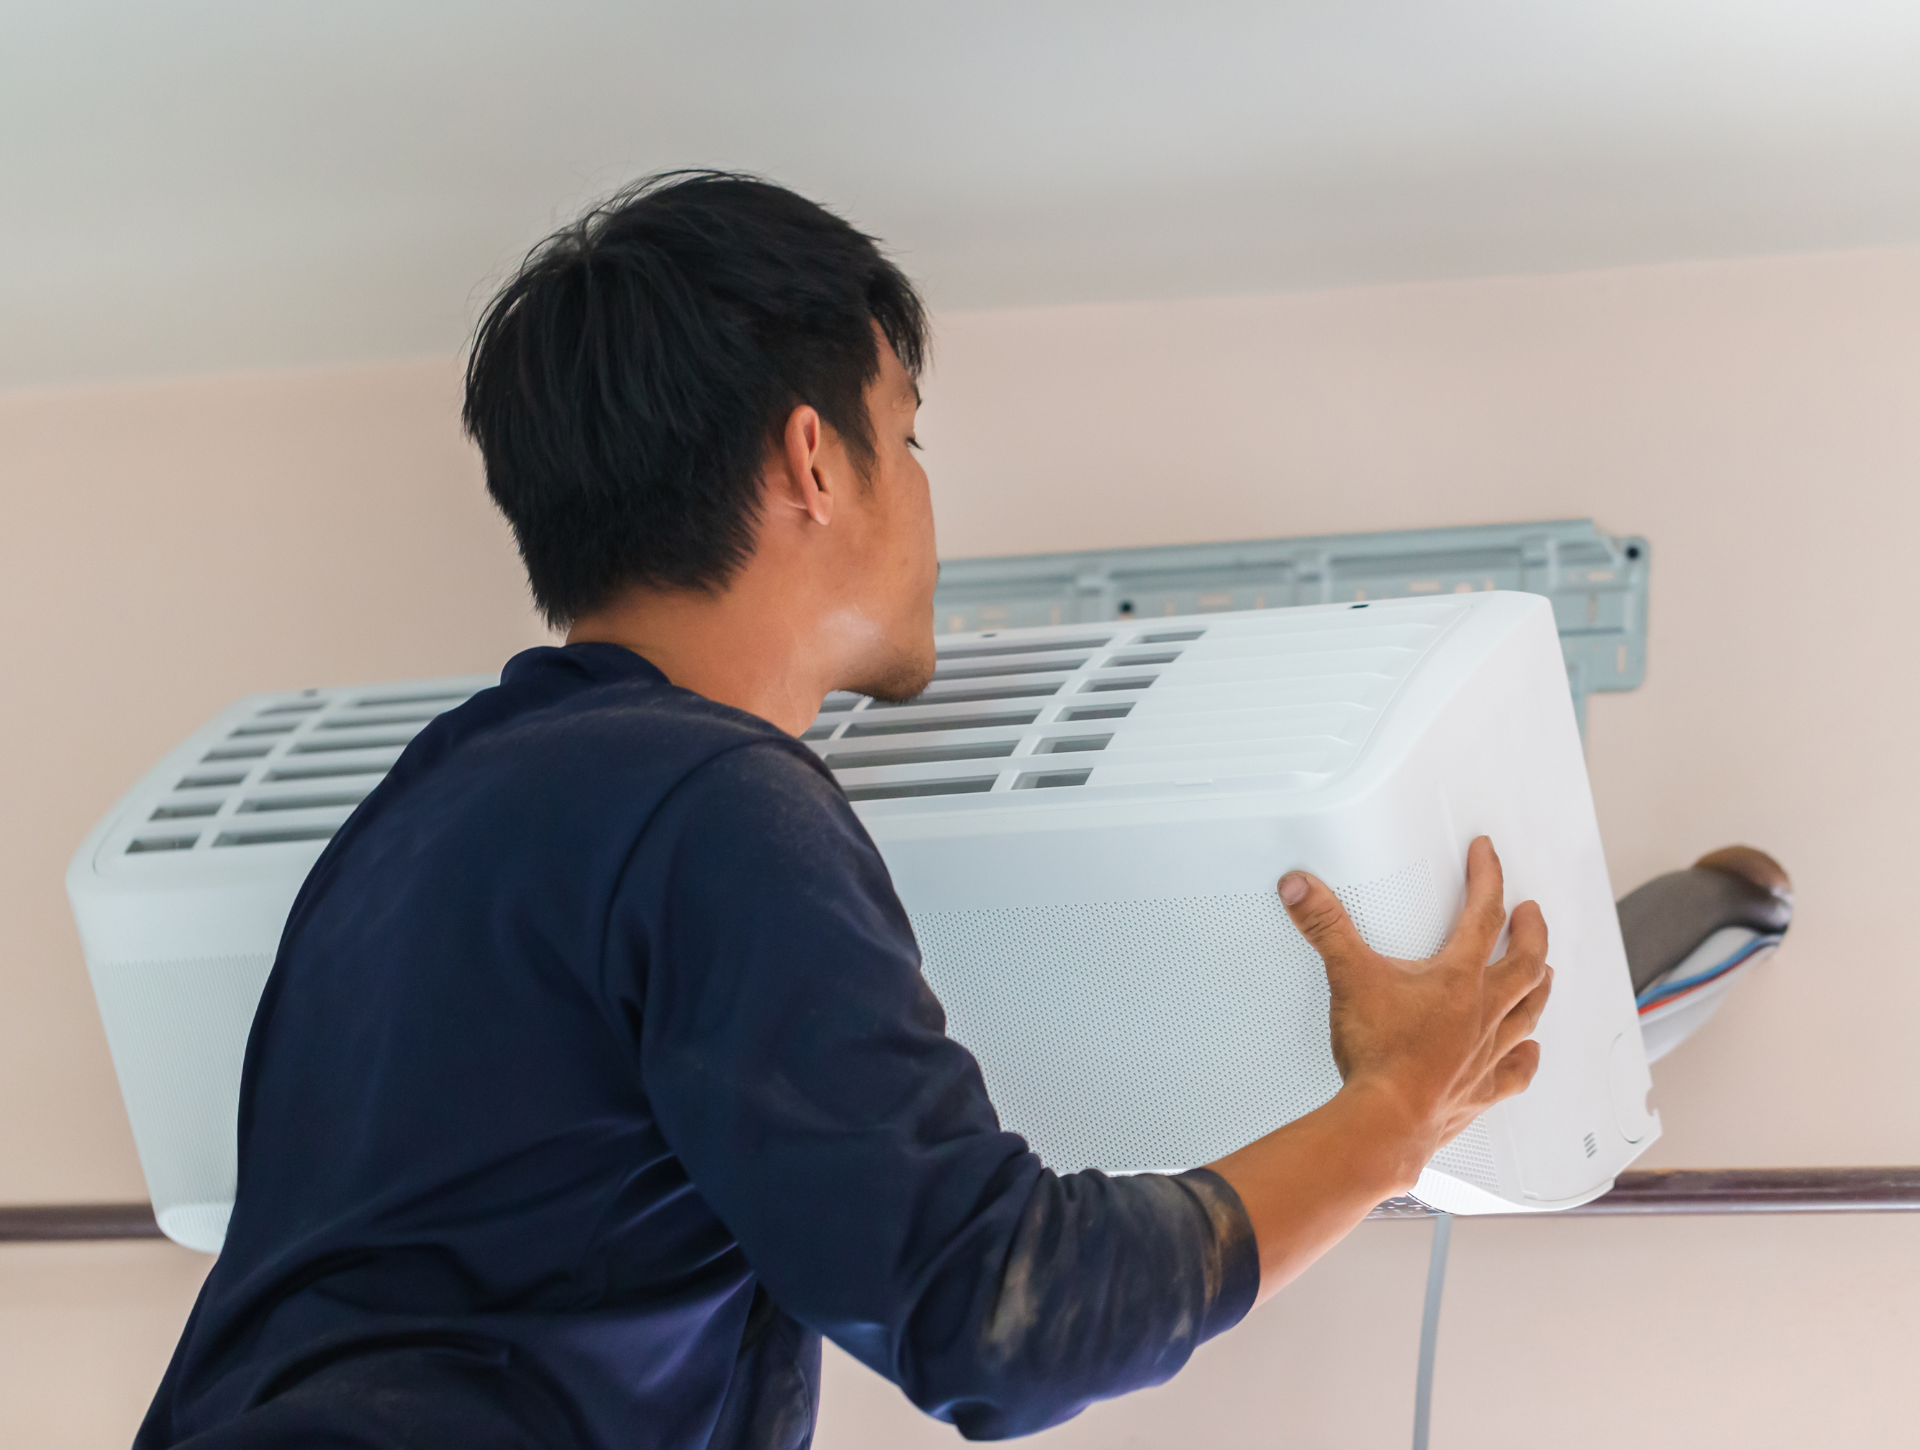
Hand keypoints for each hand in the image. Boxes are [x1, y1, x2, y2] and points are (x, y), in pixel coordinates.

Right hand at [1278, 835, 1551, 1176]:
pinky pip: (1516, 1072)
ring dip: (1538, 986)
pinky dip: (1526, 1060)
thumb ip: (1326, 928)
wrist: (1386, 1120)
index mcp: (1457, 979)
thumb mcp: (1348, 976)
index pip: (1482, 914)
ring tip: (1545, 971)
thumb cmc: (1378, 1056)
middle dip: (1530, 931)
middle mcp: (1482, 1012)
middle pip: (1524, 962)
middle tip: (1532, 913)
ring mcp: (1487, 1053)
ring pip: (1528, 1011)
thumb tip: (1303, 891)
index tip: (1487, 855)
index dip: (1487, 877)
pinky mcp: (1481, 1089)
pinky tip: (1531, 1052)